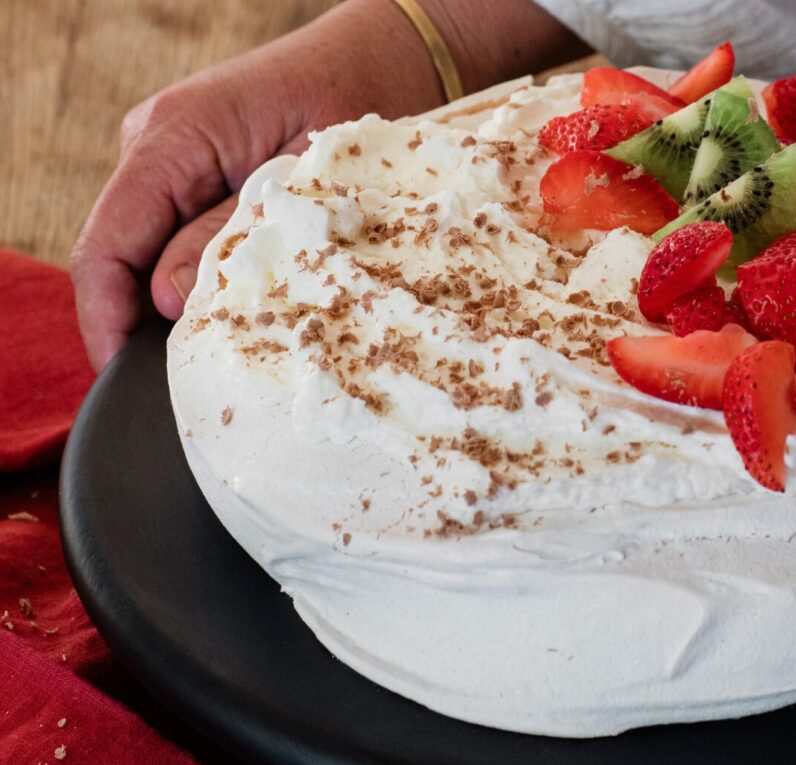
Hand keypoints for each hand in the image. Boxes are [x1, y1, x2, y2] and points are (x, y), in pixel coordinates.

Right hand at [69, 0, 585, 370]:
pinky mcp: (205, 175)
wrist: (396, 55)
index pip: (106, 243)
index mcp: (174, 136)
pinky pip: (184, 237)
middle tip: (185, 384)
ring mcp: (179, 160)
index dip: (105, 318)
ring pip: (153, 252)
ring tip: (218, 356)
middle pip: (121, 255)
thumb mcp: (308, 181)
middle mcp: (160, 144)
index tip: (127, 378)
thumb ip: (231, 236)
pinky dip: (203, 281)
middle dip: (141, 323)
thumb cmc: (365, 100)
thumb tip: (165, 303)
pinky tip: (237, 312)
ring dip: (176, 305)